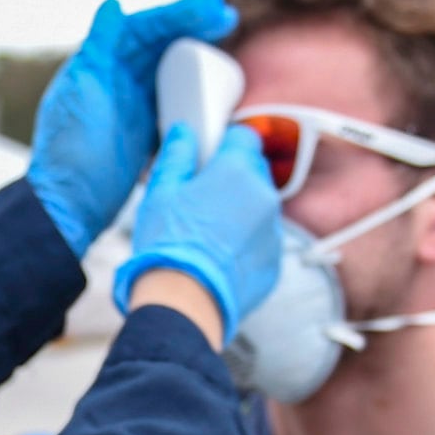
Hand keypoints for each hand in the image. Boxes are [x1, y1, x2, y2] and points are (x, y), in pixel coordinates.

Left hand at [27, 0, 237, 255]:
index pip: (143, 29)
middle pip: (162, 42)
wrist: (72, 204)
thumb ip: (98, 48)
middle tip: (227, 14)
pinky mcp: (146, 128)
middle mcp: (117, 77)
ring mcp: (134, 102)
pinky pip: (176, 98)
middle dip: (194, 25)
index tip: (210, 5)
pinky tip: (218, 79)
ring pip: (172, 66)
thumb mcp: (81, 95)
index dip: (176, 14)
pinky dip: (196, 86)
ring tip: (227, 34)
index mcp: (100, 63)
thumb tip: (112, 4)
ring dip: (198, 50)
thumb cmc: (70, 151)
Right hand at [113, 123, 282, 341]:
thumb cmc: (168, 244)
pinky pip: (261, 243)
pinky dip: (245, 246)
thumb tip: (184, 133)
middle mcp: (263, 196)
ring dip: (240, 213)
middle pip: (254, 172)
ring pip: (259, 209)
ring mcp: (273, 231)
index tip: (208, 157)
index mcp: (237, 170)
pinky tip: (217, 259)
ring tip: (206, 235)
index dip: (224, 144)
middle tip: (200, 199)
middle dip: (233, 178)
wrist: (185, 301)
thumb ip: (176, 156)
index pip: (244, 137)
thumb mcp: (161, 192)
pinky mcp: (273, 263)